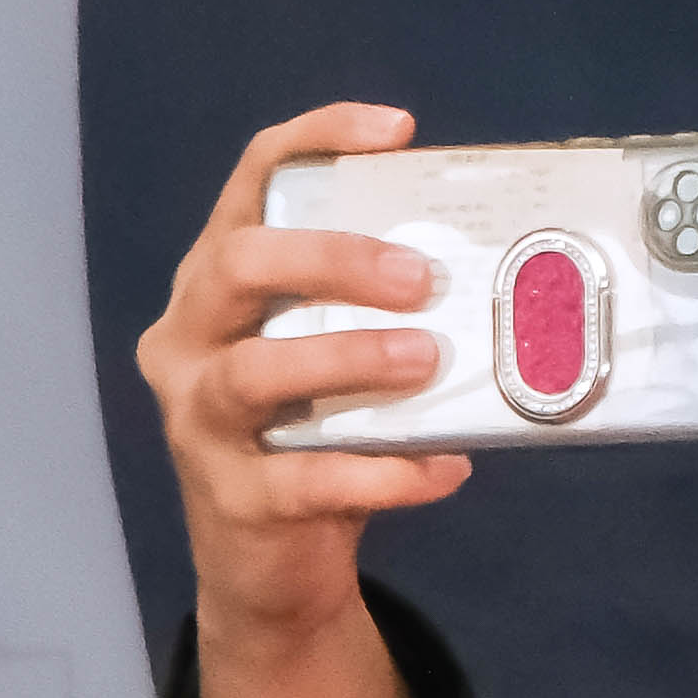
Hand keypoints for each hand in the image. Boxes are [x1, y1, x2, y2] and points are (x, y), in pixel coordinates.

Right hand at [132, 101, 467, 697]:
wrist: (271, 565)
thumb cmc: (314, 435)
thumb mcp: (336, 354)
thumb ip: (380, 309)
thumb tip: (509, 262)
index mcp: (217, 282)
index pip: (251, 183)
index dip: (315, 141)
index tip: (396, 131)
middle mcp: (188, 336)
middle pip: (241, 264)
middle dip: (335, 258)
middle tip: (420, 278)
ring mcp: (197, 418)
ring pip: (254, 370)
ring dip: (351, 359)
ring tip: (430, 359)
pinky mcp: (232, 498)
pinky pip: (306, 478)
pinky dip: (385, 473)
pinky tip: (445, 470)